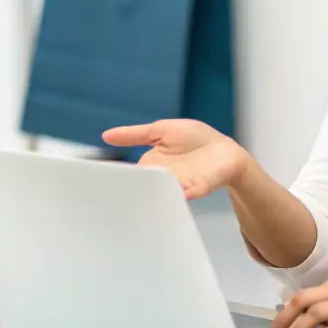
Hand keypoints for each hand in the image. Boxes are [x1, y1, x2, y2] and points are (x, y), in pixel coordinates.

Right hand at [101, 118, 247, 199]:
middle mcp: (162, 177)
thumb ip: (134, 135)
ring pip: (161, 193)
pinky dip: (180, 195)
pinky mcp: (199, 187)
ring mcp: (180, 184)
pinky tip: (174, 194)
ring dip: (154, 194)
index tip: (102, 182)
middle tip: (116, 197)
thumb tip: (105, 136)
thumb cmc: (195, 139)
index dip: (119, 178)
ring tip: (141, 197)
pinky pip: (187, 193)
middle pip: (143, 187)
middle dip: (132, 191)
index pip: (130, 174)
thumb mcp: (161, 130)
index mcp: (151, 164)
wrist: (224, 150)